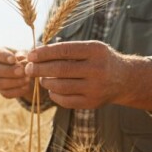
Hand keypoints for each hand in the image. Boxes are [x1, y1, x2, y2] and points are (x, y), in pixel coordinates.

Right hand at [0, 47, 34, 101]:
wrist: (30, 74)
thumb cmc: (26, 60)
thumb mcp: (27, 55)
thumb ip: (23, 56)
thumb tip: (20, 59)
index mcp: (0, 55)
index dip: (3, 57)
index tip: (14, 59)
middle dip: (9, 71)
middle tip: (22, 71)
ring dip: (14, 82)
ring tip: (27, 79)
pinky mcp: (2, 91)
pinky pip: (6, 93)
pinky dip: (17, 91)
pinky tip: (26, 87)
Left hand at [25, 40, 151, 109]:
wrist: (124, 79)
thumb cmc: (99, 60)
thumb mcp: (90, 48)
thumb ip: (67, 49)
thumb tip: (36, 54)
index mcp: (95, 51)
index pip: (64, 51)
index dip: (44, 53)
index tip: (30, 55)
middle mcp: (97, 69)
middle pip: (60, 70)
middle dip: (39, 69)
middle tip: (28, 68)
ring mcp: (95, 88)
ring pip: (60, 86)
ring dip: (45, 82)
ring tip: (41, 78)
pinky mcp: (92, 103)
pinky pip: (65, 100)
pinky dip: (54, 94)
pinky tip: (52, 89)